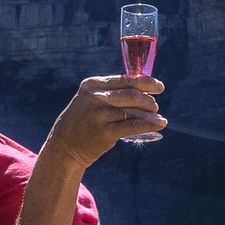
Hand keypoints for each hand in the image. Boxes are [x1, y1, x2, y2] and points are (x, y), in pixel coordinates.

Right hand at [45, 75, 164, 169]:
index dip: (146, 82)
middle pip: (133, 94)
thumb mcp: (91, 99)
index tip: (159, 86)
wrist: (65, 145)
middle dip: (149, 101)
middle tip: (154, 106)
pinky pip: (133, 126)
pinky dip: (149, 124)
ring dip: (150, 114)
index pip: (126, 79)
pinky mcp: (104, 132)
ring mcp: (100, 114)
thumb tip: (145, 89)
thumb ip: (112, 91)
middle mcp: (96, 96)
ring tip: (158, 117)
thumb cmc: (84, 120)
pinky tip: (159, 124)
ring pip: (134, 111)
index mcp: (93, 84)